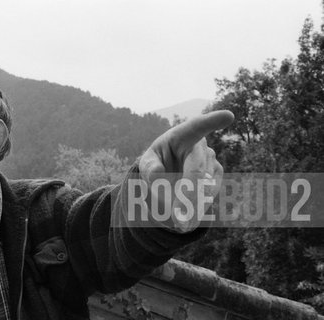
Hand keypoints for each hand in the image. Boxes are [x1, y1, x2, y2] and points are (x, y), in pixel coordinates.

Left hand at [139, 110, 233, 231]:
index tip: (228, 116)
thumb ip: (149, 168)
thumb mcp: (147, 163)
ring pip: (205, 187)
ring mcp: (212, 160)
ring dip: (192, 207)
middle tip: (179, 220)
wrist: (169, 173)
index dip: (213, 121)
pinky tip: (189, 216)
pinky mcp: (218, 175)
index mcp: (182, 135)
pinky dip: (199, 208)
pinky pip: (210, 195)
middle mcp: (201, 146)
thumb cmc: (157, 162)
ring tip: (179, 222)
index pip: (198, 126)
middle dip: (188, 196)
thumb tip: (157, 175)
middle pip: (198, 172)